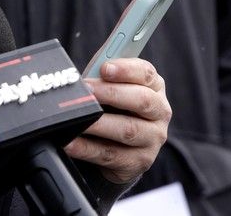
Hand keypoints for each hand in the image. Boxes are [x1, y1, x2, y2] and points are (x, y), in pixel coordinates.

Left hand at [64, 58, 170, 183]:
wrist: (115, 144)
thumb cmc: (111, 107)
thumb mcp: (108, 86)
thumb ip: (99, 76)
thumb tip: (79, 73)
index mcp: (153, 87)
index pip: (146, 74)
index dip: (126, 69)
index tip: (105, 68)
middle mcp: (159, 112)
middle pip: (141, 100)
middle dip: (111, 93)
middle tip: (87, 91)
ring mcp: (152, 138)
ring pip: (127, 130)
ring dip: (99, 124)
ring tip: (78, 118)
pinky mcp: (140, 161)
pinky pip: (111, 155)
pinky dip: (88, 149)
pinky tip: (71, 143)